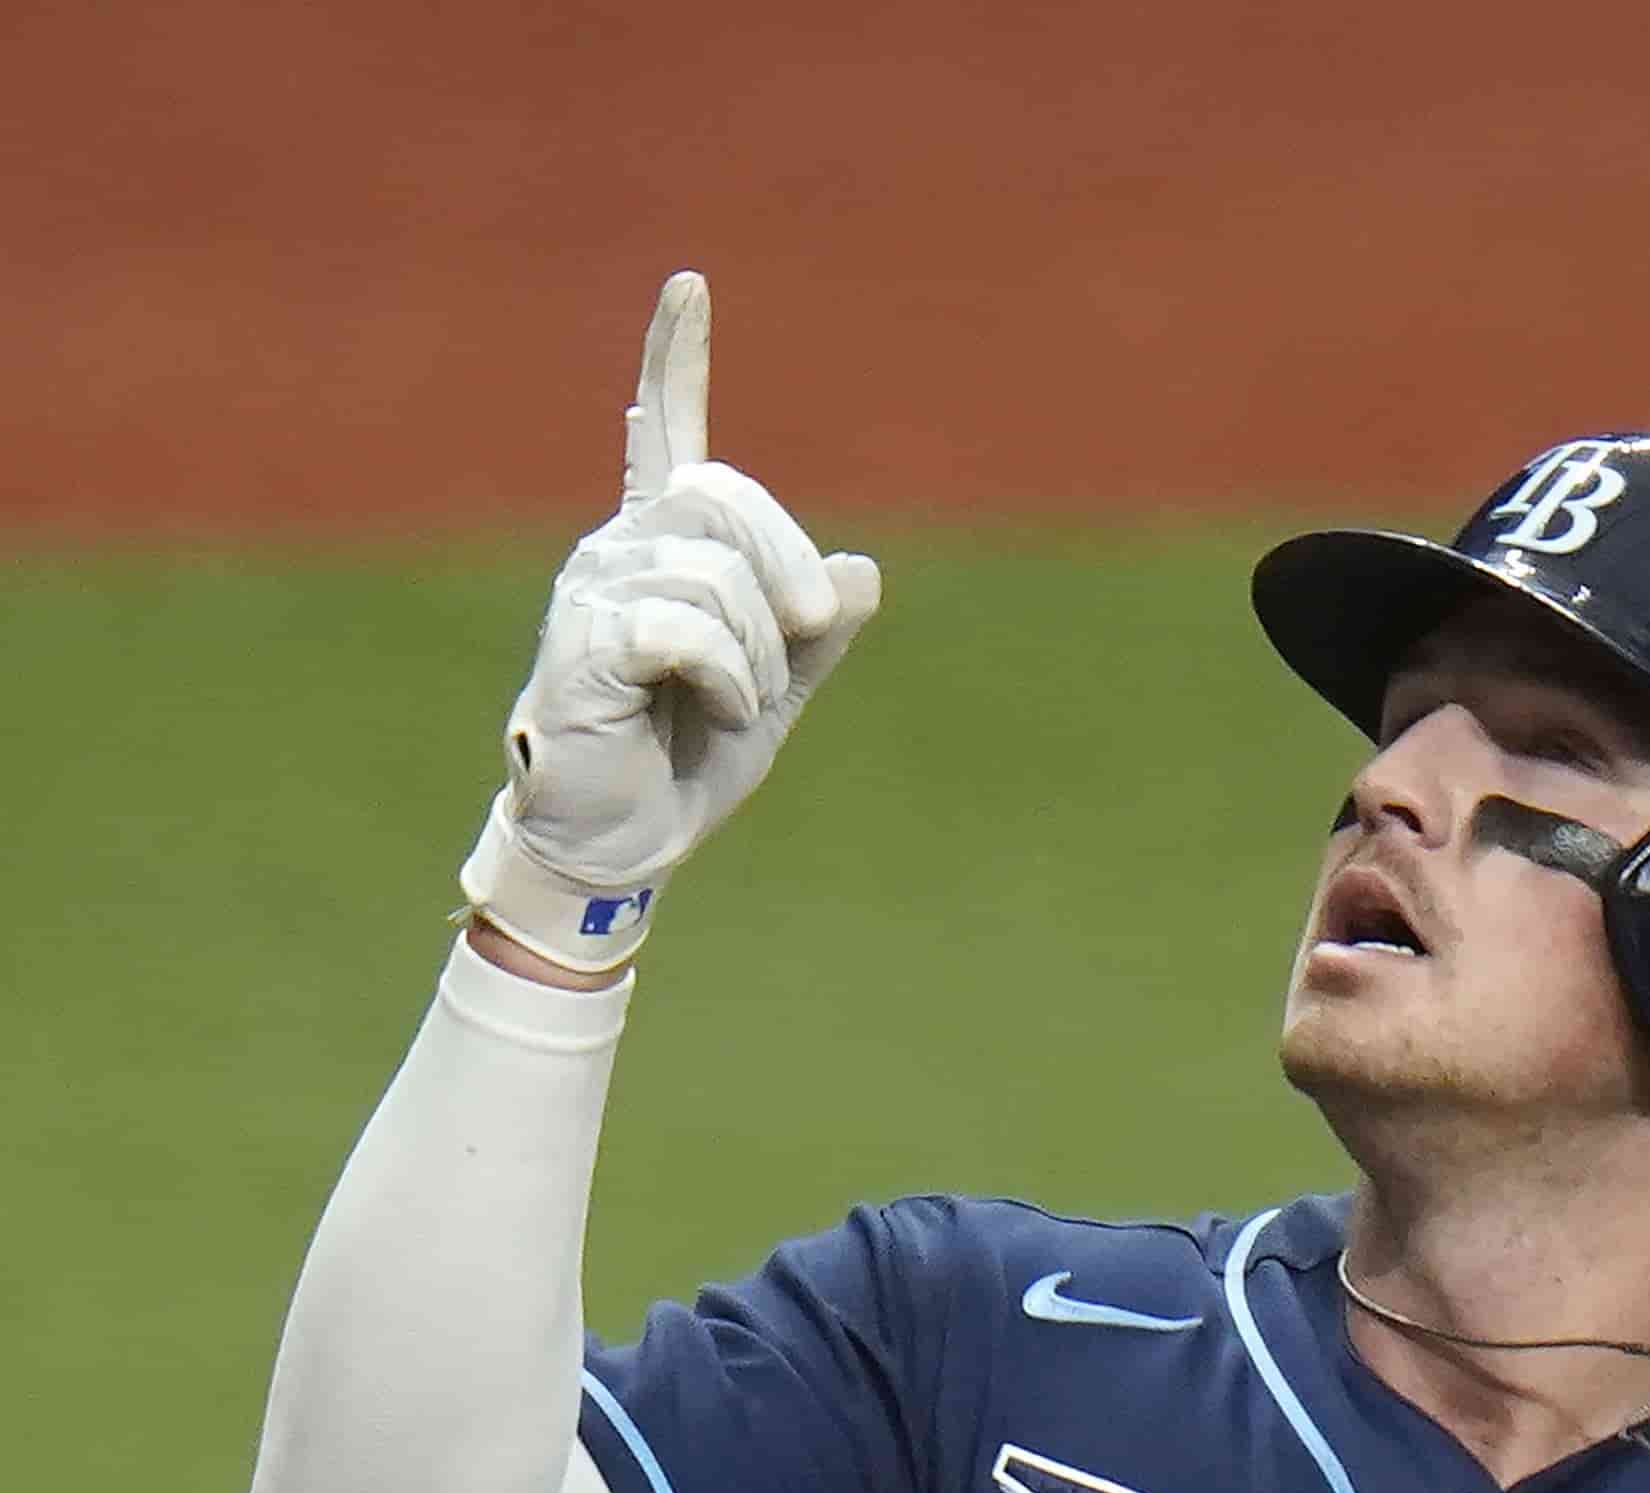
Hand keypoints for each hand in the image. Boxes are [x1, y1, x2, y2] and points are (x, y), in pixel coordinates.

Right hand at [458, 273, 880, 973]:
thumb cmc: (686, 763)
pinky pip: (683, 627)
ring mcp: (594, 591)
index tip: (690, 286)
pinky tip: (716, 709)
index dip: (675, 361)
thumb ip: (816, 634)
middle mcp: (620, 550)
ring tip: (735, 706)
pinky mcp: (585, 643)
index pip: (667, 436)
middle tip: (805, 637)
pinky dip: (727, 677)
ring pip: (715, 573)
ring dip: (758, 653)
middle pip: (726, 500)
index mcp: (663, 550)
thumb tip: (861, 573)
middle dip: (788, 570)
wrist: (624, 846)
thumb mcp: (778, 692)